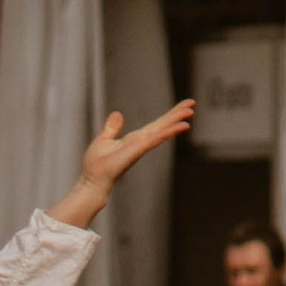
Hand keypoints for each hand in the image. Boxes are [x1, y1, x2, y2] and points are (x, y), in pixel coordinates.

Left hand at [51, 102, 193, 229]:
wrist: (92, 181)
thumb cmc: (96, 166)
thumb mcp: (103, 140)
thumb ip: (112, 128)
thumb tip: (117, 114)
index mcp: (135, 139)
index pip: (155, 125)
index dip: (169, 115)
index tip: (183, 106)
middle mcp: (141, 142)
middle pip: (162, 125)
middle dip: (177, 114)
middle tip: (193, 103)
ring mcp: (140, 146)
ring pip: (162, 131)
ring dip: (176, 122)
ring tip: (191, 111)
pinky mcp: (137, 151)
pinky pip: (154, 139)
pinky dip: (167, 133)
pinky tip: (179, 127)